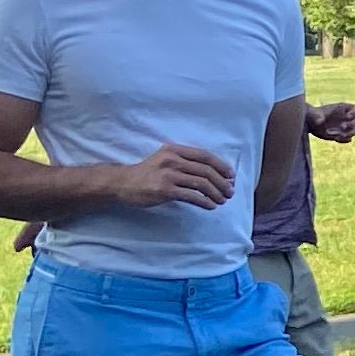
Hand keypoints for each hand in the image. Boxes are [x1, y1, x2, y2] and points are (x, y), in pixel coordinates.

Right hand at [114, 144, 236, 210]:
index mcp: (174, 150)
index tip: (231, 175)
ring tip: (222, 200)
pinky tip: (210, 206)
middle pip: (206, 170)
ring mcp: (168, 175)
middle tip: (230, 192)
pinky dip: (205, 202)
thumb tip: (212, 173)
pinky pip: (191, 196)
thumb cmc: (147, 173)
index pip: (204, 155)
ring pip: (201, 183)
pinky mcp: (165, 190)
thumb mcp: (164, 159)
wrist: (123, 183)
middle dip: (222, 182)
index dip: (221, 165)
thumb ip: (184, 162)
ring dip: (216, 193)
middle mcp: (172, 159)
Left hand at [308, 101, 354, 144]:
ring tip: (339, 136)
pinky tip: (335, 139)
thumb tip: (320, 121)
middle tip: (342, 127)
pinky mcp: (341, 135)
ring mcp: (344, 127)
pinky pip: (348, 139)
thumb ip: (317, 116)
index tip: (347, 116)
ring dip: (349, 134)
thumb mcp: (313, 114)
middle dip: (351, 124)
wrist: (309, 123)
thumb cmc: (312, 115)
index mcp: (342, 109)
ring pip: (354, 130)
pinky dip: (344, 140)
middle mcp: (345, 117)